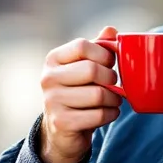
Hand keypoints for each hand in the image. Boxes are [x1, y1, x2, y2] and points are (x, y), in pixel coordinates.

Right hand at [39, 26, 121, 162]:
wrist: (62, 132)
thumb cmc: (78, 93)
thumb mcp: (84, 67)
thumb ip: (97, 48)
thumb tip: (110, 30)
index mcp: (53, 60)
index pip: (82, 45)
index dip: (104, 53)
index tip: (110, 63)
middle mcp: (48, 78)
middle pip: (91, 69)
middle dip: (111, 77)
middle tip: (114, 84)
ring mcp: (52, 101)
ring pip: (98, 94)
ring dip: (114, 99)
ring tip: (113, 100)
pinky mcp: (62, 122)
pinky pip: (99, 115)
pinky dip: (111, 114)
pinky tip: (108, 113)